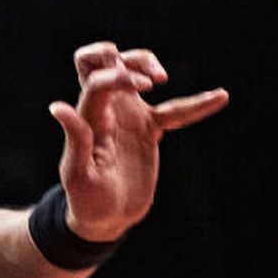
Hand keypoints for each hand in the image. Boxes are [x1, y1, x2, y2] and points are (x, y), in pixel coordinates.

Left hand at [50, 41, 227, 241]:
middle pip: (109, 61)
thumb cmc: (85, 197)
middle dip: (128, 60)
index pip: (98, 80)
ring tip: (161, 79)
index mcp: (89, 115)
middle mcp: (107, 108)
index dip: (118, 76)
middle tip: (151, 81)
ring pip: (135, 72)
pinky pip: (176, 112)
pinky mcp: (149, 130)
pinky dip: (198, 105)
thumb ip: (76, 138)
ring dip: (147, 64)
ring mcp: (129, 116)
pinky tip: (221, 96)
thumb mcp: (77, 172)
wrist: (105, 218)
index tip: (143, 88)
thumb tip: (57, 107)